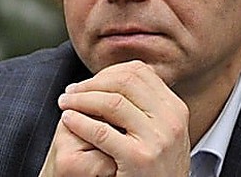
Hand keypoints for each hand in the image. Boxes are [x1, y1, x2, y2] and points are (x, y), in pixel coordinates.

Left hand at [39, 60, 190, 176]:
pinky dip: (80, 122)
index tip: (89, 82)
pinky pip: (102, 132)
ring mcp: (158, 139)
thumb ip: (146, 105)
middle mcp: (171, 120)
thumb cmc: (156, 168)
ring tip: (65, 104)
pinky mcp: (140, 159)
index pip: (139, 72)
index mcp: (175, 108)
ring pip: (112, 102)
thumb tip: (114, 75)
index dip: (108, 73)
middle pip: (124, 82)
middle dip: (92, 83)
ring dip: (81, 99)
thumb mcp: (163, 131)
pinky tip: (69, 121)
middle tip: (71, 91)